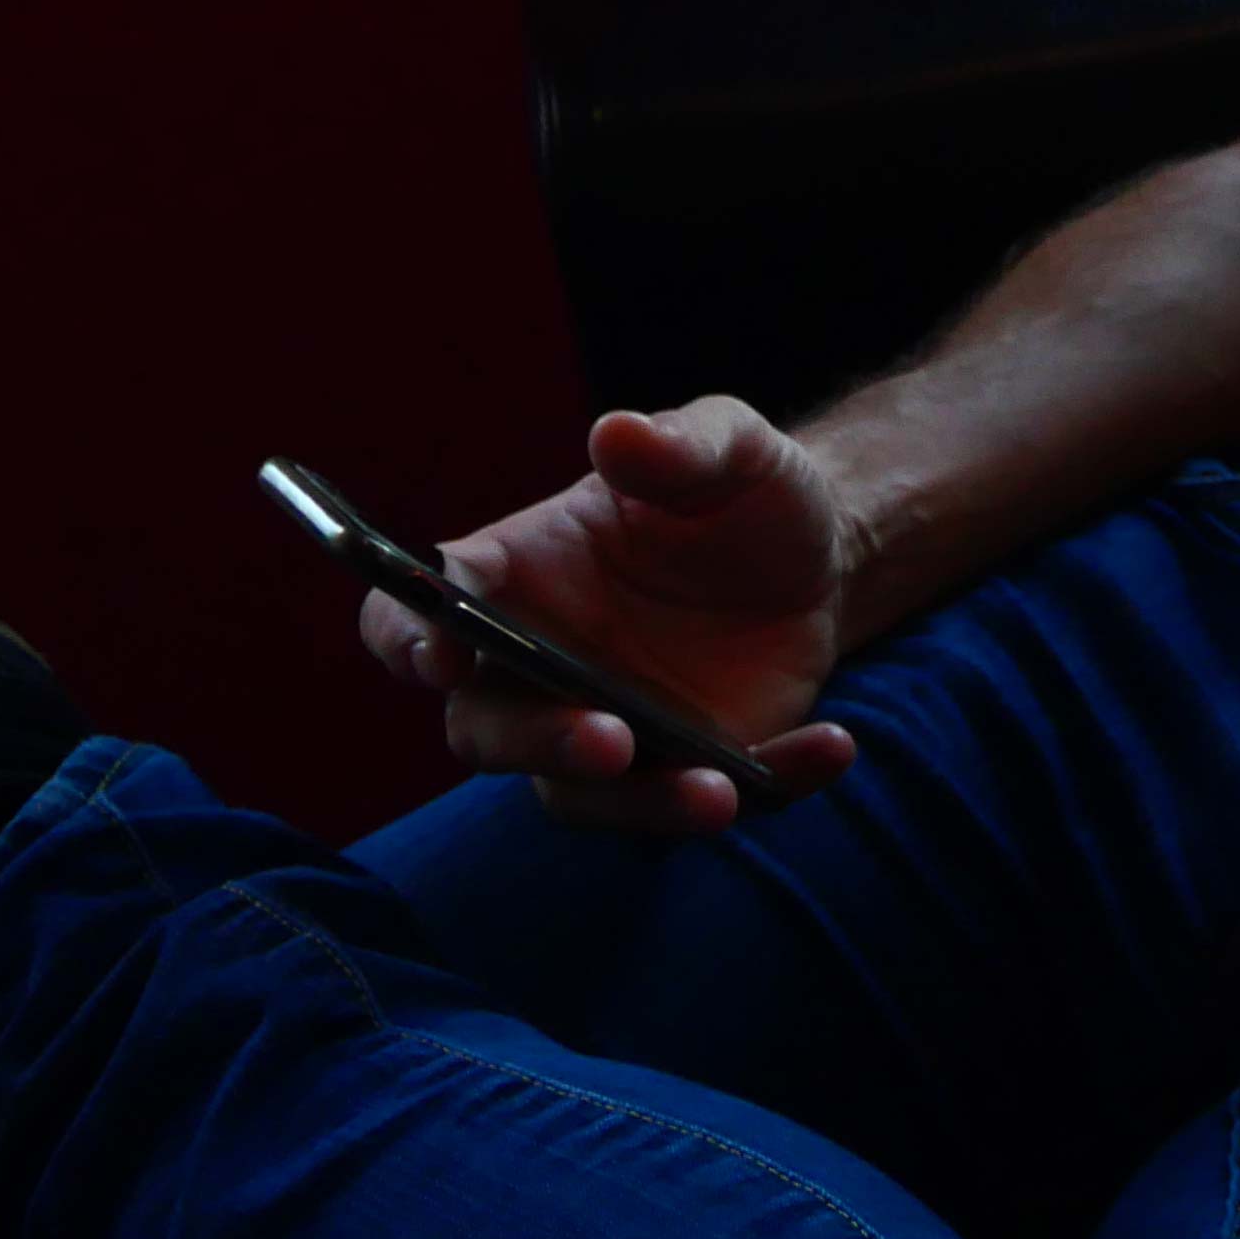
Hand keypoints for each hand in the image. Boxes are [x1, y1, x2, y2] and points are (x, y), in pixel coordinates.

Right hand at [361, 398, 863, 833]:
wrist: (820, 551)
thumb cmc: (739, 490)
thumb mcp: (729, 447)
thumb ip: (676, 444)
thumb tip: (619, 435)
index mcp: (510, 578)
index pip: (414, 615)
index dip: (410, 638)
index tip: (441, 653)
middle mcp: (536, 669)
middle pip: (489, 729)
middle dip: (540, 742)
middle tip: (609, 740)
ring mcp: (604, 729)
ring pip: (584, 795)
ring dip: (645, 803)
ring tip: (720, 793)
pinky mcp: (681, 770)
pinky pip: (703, 802)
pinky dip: (768, 786)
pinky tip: (829, 746)